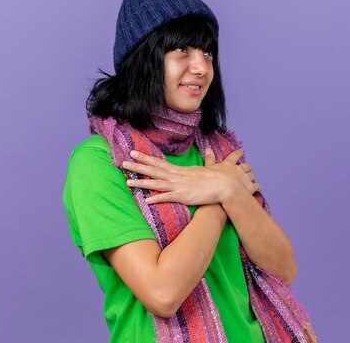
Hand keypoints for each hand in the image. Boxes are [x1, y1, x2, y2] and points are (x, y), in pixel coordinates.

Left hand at [122, 148, 244, 204]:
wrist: (225, 185)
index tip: (134, 153)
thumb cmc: (218, 177)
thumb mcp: (210, 167)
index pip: (159, 162)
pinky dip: (156, 198)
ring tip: (128, 181)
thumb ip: (207, 159)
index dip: (146, 158)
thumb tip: (209, 149)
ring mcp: (179, 186)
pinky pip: (167, 197)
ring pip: (157, 183)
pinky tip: (146, 200)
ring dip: (142, 182)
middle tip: (123, 162)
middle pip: (154, 170)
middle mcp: (177, 176)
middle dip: (138, 166)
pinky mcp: (184, 196)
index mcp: (180, 170)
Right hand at [202, 148, 260, 195]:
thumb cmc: (213, 181)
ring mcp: (246, 179)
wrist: (223, 192)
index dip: (238, 153)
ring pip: (252, 175)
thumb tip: (208, 148)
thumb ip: (209, 159)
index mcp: (229, 165)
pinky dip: (257, 186)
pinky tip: (258, 188)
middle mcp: (239, 170)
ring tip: (253, 177)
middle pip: (246, 166)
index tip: (241, 151)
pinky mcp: (250, 188)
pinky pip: (256, 186)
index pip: (234, 156)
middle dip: (247, 167)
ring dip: (252, 176)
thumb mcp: (208, 168)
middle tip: (248, 167)